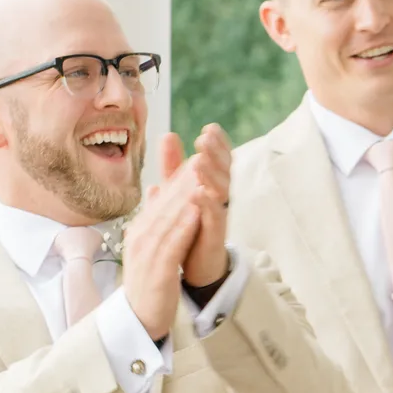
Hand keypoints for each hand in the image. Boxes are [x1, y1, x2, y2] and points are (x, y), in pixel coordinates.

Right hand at [119, 132, 197, 337]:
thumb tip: (154, 190)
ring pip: (169, 218)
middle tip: (202, 157)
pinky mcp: (159, 269)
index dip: (179, 178)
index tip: (196, 158)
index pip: (161, 199)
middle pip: (165, 203)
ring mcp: (148, 252)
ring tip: (202, 176)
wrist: (138, 319)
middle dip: (184, 180)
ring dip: (186, 197)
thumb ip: (154, 219)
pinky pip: (173, 243)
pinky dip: (185, 226)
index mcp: (140, 229)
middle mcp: (141, 236)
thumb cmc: (148, 283)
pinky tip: (198, 212)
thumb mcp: (149, 247)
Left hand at [181, 122, 230, 290]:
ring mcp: (219, 215)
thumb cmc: (191, 224)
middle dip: (216, 153)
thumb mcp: (178, 190)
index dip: (218, 144)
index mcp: (213, 185)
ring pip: (221, 190)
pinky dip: (207, 204)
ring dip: (211, 174)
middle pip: (224, 170)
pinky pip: (214, 217)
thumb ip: (174, 165)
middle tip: (205, 137)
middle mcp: (220, 197)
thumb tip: (169, 135)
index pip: (219, 159)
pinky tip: (198, 193)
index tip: (210, 128)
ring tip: (199, 160)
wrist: (196, 263)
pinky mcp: (215, 234)